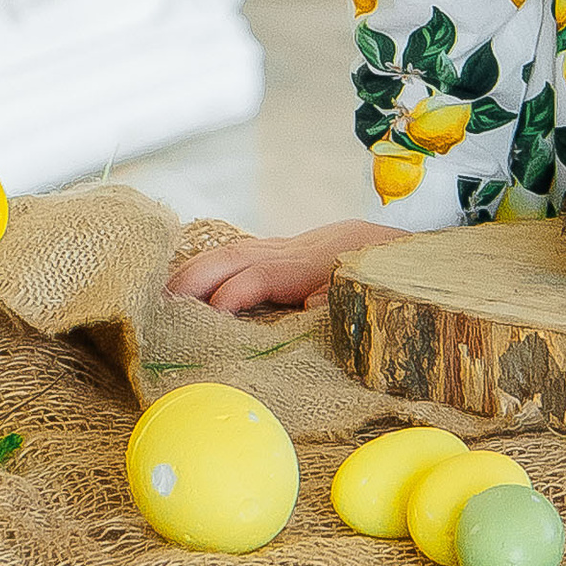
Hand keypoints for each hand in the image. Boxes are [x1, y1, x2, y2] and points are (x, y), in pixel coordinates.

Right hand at [171, 219, 380, 315]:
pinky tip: (189, 282)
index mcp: (313, 265)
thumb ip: (332, 308)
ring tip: (162, 296)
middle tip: (160, 306)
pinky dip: (211, 267)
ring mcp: (288, 247)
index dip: (234, 294)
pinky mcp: (286, 251)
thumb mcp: (365, 301)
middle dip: (195, 278)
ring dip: (195, 272)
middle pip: (236, 256)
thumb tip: (303, 313)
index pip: (261, 275)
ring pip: (234, 252)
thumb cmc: (384, 281)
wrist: (405, 249)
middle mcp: (294, 250)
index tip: (209, 318)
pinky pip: (242, 255)